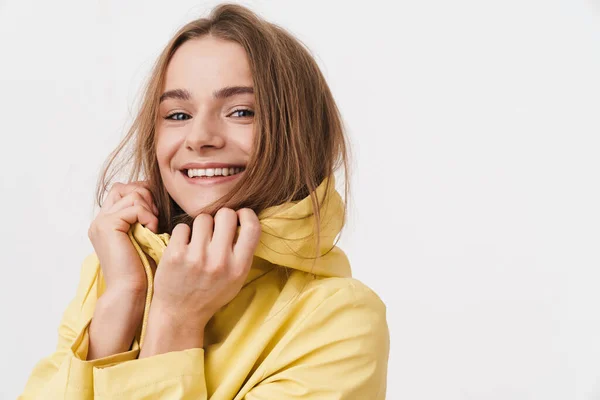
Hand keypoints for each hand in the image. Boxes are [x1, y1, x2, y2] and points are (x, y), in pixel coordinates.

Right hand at [88, 180, 158, 295]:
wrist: (129, 291)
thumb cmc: (141, 269)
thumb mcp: (144, 237)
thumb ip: (144, 217)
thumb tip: (159, 195)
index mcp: (106, 223)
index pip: (122, 191)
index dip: (142, 193)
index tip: (156, 209)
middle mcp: (100, 220)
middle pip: (124, 187)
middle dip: (146, 196)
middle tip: (156, 217)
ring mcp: (101, 222)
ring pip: (132, 195)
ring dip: (149, 209)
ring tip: (154, 228)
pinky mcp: (108, 226)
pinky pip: (135, 208)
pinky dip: (149, 217)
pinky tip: (153, 232)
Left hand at [148, 208, 260, 338]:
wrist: (180, 314)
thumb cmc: (211, 293)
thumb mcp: (236, 279)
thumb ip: (243, 253)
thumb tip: (243, 219)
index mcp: (239, 268)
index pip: (252, 227)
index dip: (246, 214)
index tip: (239, 216)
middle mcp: (219, 262)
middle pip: (226, 215)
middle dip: (221, 217)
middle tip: (216, 228)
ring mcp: (196, 258)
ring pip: (203, 218)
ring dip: (200, 226)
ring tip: (198, 241)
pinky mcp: (175, 256)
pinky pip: (182, 227)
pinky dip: (183, 234)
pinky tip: (184, 248)